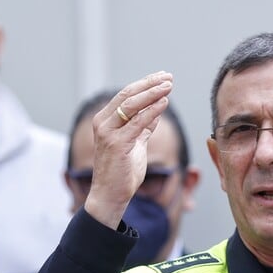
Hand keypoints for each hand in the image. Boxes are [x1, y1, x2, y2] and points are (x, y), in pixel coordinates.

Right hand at [85, 71, 172, 228]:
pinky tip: (164, 102)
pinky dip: (152, 111)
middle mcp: (103, 123)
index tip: (163, 77)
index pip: (125, 95)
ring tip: (169, 85)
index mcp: (105, 121)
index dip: (145, 84)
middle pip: (128, 95)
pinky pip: (138, 123)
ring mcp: (108, 133)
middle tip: (168, 77)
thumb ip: (143, 128)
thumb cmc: (122, 172)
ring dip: (152, 93)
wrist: (111, 196)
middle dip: (149, 84)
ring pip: (132, 105)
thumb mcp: (135, 144)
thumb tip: (157, 110)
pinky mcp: (117, 144)